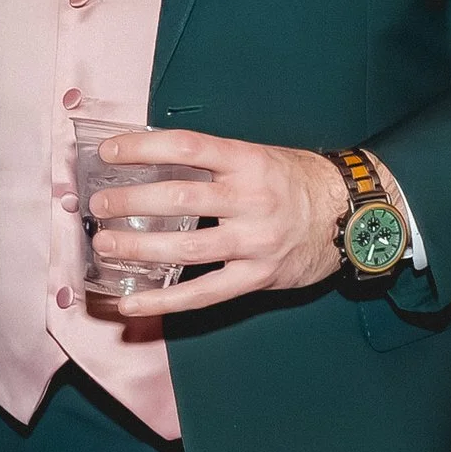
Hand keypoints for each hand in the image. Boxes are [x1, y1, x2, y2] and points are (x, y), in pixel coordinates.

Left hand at [85, 130, 350, 315]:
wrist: (350, 214)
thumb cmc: (296, 181)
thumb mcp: (259, 157)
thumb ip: (213, 162)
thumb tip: (151, 160)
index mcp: (247, 161)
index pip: (187, 147)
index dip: (143, 148)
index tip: (109, 151)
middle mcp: (249, 199)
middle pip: (179, 197)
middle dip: (131, 202)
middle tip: (100, 206)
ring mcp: (254, 241)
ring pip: (186, 247)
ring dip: (139, 248)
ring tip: (106, 246)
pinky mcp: (257, 276)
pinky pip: (204, 294)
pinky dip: (164, 301)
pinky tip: (132, 304)